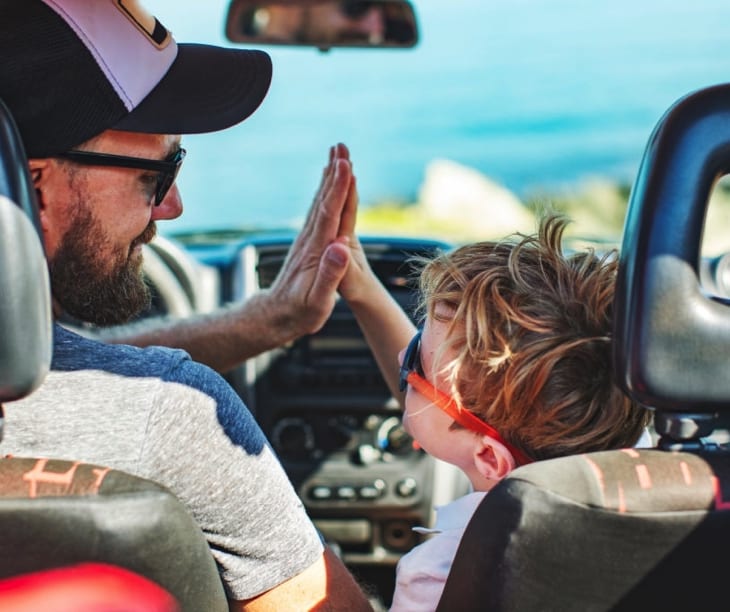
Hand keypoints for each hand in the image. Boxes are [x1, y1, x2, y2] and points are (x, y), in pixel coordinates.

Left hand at [265, 143, 356, 339]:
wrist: (275, 317)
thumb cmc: (299, 313)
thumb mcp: (317, 301)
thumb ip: (329, 274)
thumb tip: (341, 246)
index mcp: (316, 251)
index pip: (329, 214)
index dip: (338, 189)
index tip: (346, 165)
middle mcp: (309, 240)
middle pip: (323, 200)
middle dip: (334, 173)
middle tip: (342, 147)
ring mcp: (306, 240)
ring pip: (320, 203)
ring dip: (329, 179)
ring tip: (337, 157)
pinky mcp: (307, 244)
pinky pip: (319, 212)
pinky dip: (325, 194)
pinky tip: (328, 187)